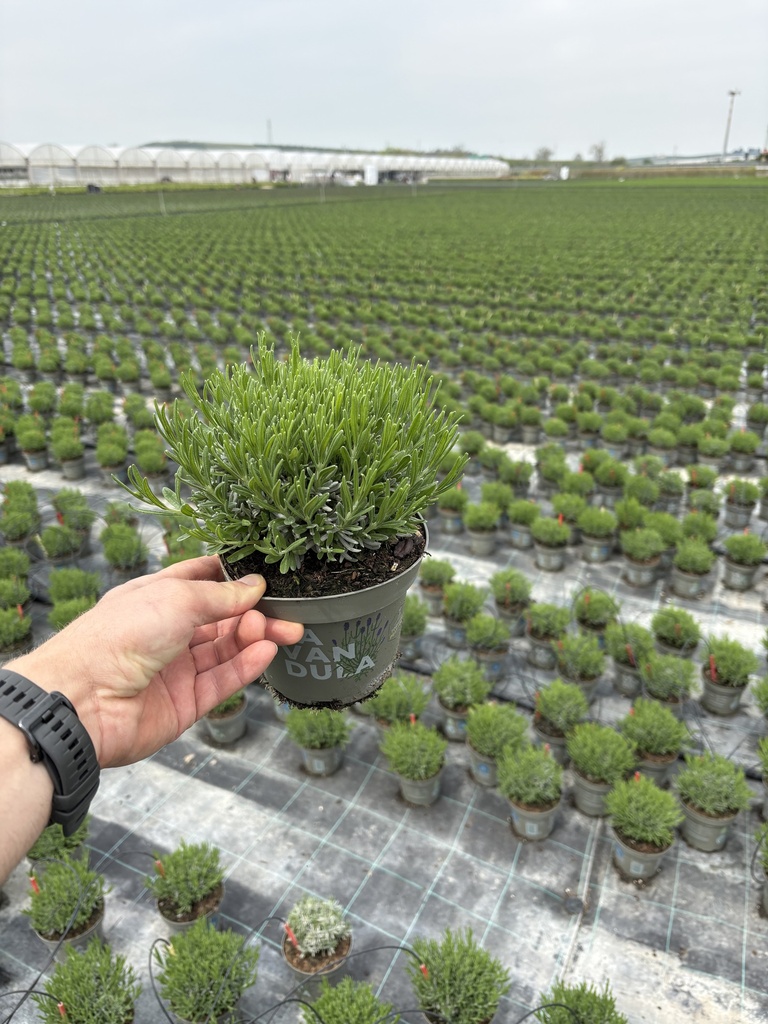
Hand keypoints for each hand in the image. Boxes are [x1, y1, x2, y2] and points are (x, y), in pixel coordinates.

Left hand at [8, 556, 303, 767]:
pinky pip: (222, 682)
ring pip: (226, 650)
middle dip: (255, 614)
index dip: (231, 577)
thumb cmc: (117, 637)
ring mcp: (175, 669)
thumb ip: (221, 596)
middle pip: (221, 619)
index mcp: (155, 598)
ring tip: (281, 631)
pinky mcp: (184, 703)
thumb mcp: (176, 598)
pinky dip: (246, 666)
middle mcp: (166, 632)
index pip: (200, 581)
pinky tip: (266, 652)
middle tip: (287, 614)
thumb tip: (255, 586)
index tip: (264, 576)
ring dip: (255, 638)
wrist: (83, 701)